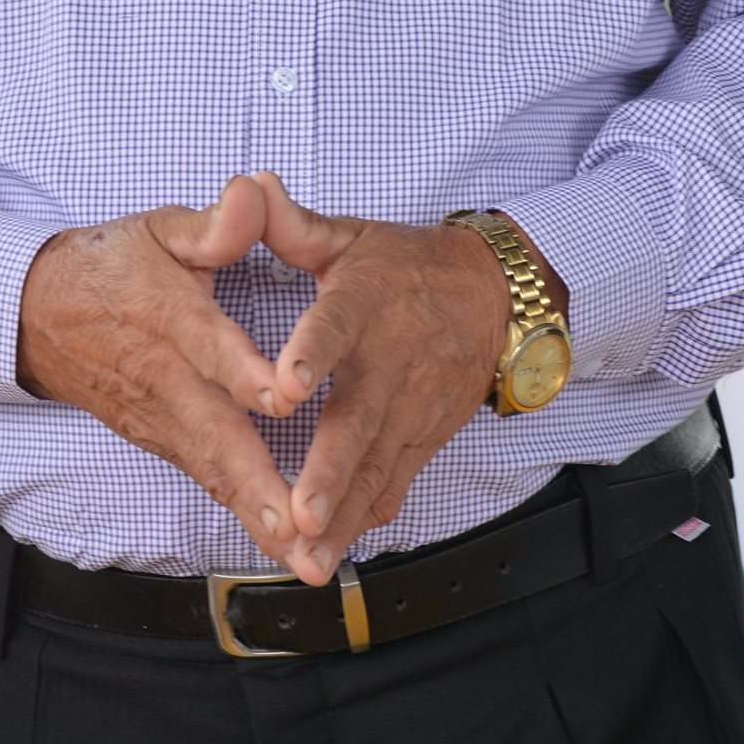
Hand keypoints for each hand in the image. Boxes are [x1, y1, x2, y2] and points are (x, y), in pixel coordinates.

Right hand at [16, 175, 300, 569]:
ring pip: (212, 472)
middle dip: (261, 486)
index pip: (211, 348)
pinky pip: (204, 477)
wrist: (37, 314)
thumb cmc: (113, 264)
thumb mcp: (160, 228)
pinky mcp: (159, 440)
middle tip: (305, 530)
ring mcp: (160, 419)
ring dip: (257, 516)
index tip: (289, 394)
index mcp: (169, 318)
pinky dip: (241, 512)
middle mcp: (166, 379)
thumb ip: (214, 222)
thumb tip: (255, 192)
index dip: (247, 371)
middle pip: (215, 437)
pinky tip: (281, 542)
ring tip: (305, 558)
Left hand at [250, 171, 515, 586]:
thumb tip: (249, 187)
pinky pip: (395, 482)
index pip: (336, 325)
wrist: (494, 297)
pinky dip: (368, 518)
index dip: (312, 353)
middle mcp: (390, 359)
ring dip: (343, 514)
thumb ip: (291, 225)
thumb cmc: (403, 268)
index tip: (283, 385)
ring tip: (309, 556)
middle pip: (359, 418)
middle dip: (329, 470)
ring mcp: (411, 406)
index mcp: (364, 301)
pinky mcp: (423, 437)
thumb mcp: (350, 237)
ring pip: (377, 466)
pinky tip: (337, 550)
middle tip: (300, 512)